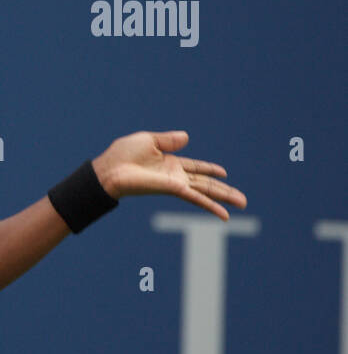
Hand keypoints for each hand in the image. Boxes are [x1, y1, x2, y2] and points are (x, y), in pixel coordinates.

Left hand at [93, 131, 247, 220]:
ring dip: (224, 198)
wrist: (110, 169)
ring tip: (242, 204)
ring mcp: (176, 184)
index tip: (223, 172)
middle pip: (205, 183)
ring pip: (206, 191)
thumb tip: (186, 137)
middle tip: (242, 199)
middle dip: (224, 190)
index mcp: (169, 163)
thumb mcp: (148, 140)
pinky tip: (224, 215)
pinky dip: (211, 206)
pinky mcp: (173, 189)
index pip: (195, 167)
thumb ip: (168, 140)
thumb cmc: (123, 154)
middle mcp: (175, 176)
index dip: (209, 169)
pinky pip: (197, 198)